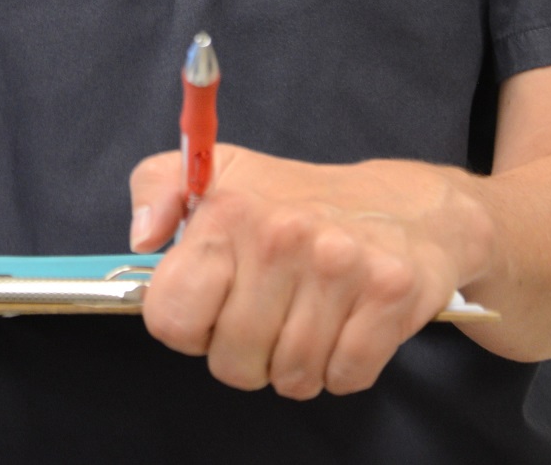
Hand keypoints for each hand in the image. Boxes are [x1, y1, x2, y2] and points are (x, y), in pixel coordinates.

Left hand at [128, 144, 490, 398]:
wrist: (407, 205)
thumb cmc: (298, 200)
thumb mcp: (216, 173)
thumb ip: (155, 190)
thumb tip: (143, 236)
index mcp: (229, 211)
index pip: (171, 316)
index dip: (187, 327)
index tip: (210, 310)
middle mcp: (282, 236)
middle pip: (232, 360)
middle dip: (244, 357)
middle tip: (264, 322)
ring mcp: (340, 266)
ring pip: (291, 377)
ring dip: (294, 367)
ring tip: (305, 323)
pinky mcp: (390, 294)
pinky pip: (344, 377)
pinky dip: (341, 371)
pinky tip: (343, 330)